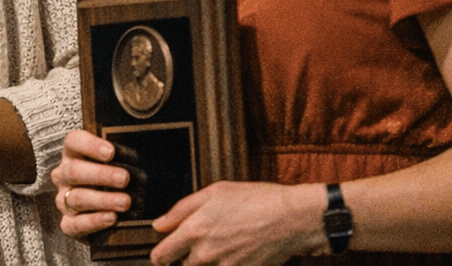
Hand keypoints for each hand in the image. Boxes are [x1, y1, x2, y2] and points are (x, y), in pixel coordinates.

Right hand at [51, 129, 132, 239]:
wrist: (108, 216)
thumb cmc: (114, 182)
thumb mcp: (117, 163)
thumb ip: (123, 155)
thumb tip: (142, 145)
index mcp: (73, 154)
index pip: (73, 141)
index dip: (90, 145)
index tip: (111, 152)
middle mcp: (64, 175)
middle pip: (75, 171)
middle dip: (101, 175)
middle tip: (124, 178)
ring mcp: (63, 200)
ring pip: (77, 198)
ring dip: (103, 200)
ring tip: (125, 202)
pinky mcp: (68, 224)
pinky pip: (76, 224)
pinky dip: (94, 221)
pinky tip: (111, 218)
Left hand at [149, 181, 324, 265]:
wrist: (291, 218)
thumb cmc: (255, 200)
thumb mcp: (213, 192)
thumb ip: (180, 210)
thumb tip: (159, 225)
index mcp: (194, 230)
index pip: (161, 256)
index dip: (161, 254)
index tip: (164, 252)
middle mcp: (206, 253)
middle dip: (185, 258)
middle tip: (201, 243)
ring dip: (205, 263)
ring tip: (222, 246)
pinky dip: (225, 265)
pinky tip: (236, 253)